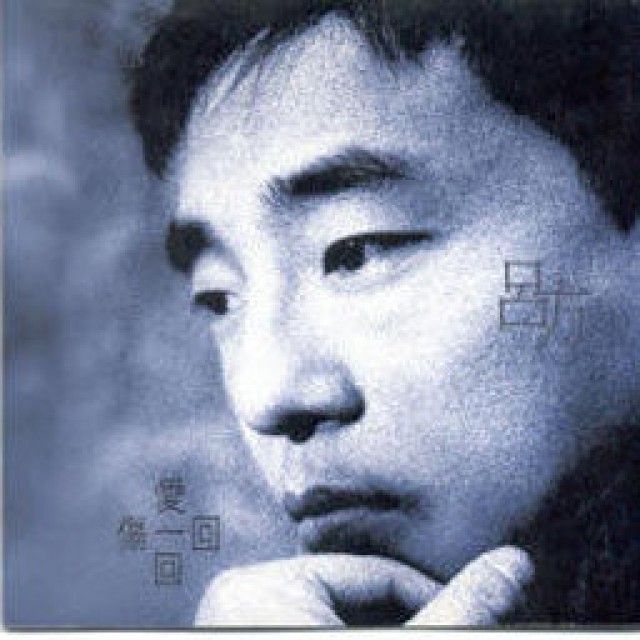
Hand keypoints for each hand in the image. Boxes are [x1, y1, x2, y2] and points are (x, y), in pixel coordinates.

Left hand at [194, 545, 533, 626]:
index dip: (431, 597)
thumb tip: (512, 564)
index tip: (465, 622)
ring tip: (418, 631)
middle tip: (444, 631)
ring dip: (386, 633)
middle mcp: (241, 600)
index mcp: (263, 586)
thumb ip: (457, 612)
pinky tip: (390, 638)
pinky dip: (348, 639)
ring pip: (337, 620)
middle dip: (405, 623)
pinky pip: (313, 632)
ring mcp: (239, 626)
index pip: (374, 573)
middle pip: (354, 600)